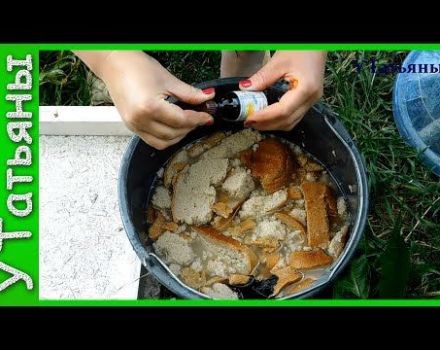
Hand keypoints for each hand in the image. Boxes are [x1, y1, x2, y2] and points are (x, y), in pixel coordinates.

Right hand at [75, 51, 213, 149]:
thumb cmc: (137, 68)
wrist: (114, 64)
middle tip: (199, 117)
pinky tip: (173, 127)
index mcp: (150, 107)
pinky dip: (166, 138)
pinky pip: (152, 141)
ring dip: (178, 135)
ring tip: (186, 123)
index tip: (207, 116)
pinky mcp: (131, 127)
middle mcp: (140, 120)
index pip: (182, 120)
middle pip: (174, 134)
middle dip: (190, 127)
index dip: (198, 119)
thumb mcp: (168, 80)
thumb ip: (190, 93)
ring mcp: (134, 126)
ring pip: (163, 142)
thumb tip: (207, 98)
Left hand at [239, 51, 325, 130]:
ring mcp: (311, 102)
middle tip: (249, 122)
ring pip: (291, 122)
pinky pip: (293, 117)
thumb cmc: (302, 49)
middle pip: (287, 121)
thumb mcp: (279, 61)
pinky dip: (279, 120)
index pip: (283, 111)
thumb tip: (245, 89)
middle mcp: (311, 99)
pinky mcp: (308, 101)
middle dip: (267, 124)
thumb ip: (262, 77)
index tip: (249, 118)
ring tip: (256, 121)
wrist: (316, 46)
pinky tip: (267, 116)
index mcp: (306, 89)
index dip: (265, 117)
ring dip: (272, 125)